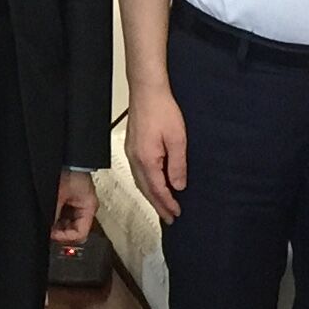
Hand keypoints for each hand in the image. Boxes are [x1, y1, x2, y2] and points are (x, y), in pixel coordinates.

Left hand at [51, 170, 97, 246]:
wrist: (65, 157)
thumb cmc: (68, 170)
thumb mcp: (58, 197)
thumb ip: (54, 215)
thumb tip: (49, 229)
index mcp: (89, 208)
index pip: (80, 233)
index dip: (65, 237)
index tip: (53, 235)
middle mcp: (85, 207)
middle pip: (74, 230)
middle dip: (61, 232)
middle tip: (48, 231)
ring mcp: (78, 203)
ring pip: (68, 224)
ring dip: (57, 225)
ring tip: (47, 222)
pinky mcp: (71, 199)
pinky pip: (64, 214)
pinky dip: (56, 217)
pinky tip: (48, 215)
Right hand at [126, 89, 187, 222]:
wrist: (147, 90)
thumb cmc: (162, 110)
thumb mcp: (177, 139)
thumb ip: (177, 165)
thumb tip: (178, 186)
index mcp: (146, 160)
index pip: (157, 189)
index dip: (167, 204)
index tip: (176, 214)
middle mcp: (135, 159)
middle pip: (146, 189)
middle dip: (158, 205)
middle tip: (169, 217)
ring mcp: (131, 152)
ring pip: (140, 182)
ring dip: (151, 195)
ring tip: (162, 205)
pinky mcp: (132, 146)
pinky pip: (138, 172)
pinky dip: (146, 184)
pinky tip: (153, 183)